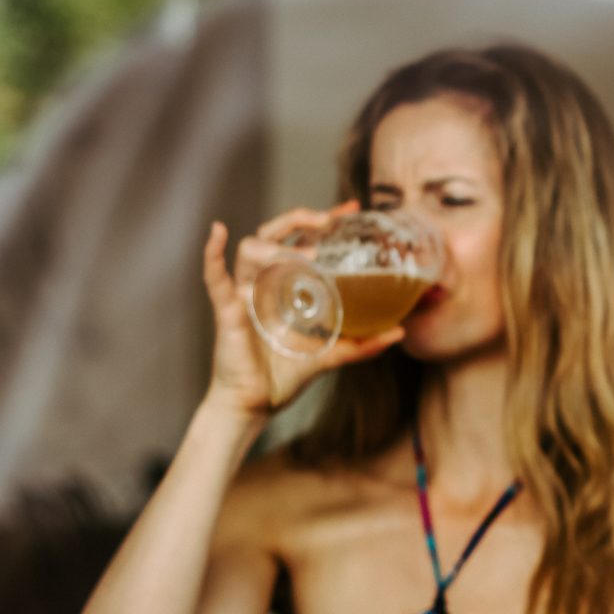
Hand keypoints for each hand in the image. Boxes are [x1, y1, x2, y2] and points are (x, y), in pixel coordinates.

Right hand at [201, 205, 405, 414]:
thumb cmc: (285, 375)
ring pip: (251, 250)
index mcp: (287, 286)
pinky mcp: (227, 311)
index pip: (303, 241)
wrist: (256, 404)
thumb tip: (401, 332)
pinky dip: (213, 253)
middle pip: (274, 233)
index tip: (349, 208)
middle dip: (299, 219)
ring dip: (278, 248)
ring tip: (308, 260)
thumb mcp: (331, 354)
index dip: (323, 220)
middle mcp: (264, 282)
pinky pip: (215, 276)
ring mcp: (245, 293)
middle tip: (327, 220)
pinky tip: (218, 232)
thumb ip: (364, 344)